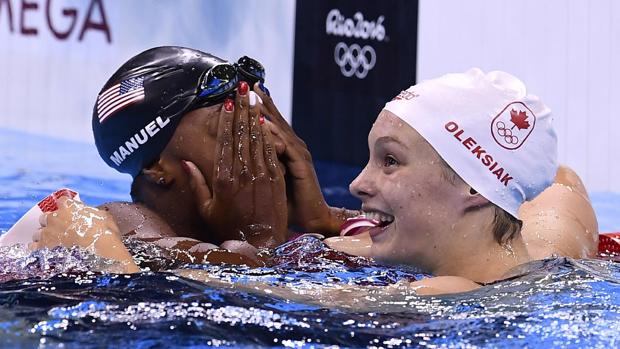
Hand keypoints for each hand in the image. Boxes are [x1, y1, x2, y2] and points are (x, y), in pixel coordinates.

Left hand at [31, 197, 138, 272]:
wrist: (101, 250)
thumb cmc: (106, 232)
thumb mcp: (103, 216)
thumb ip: (92, 212)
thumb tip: (93, 213)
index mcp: (68, 206)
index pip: (61, 201)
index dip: (65, 207)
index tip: (70, 212)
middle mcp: (54, 217)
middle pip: (45, 216)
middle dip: (51, 222)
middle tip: (60, 229)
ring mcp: (47, 232)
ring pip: (38, 232)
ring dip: (44, 236)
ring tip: (53, 243)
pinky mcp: (42, 247)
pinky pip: (33, 247)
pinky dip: (37, 249)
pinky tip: (43, 252)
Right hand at [185, 83, 287, 247]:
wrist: (260, 243)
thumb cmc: (229, 227)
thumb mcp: (206, 209)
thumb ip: (196, 184)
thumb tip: (186, 162)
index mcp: (222, 179)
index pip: (224, 142)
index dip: (225, 120)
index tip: (226, 102)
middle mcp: (241, 174)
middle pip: (241, 134)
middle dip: (241, 109)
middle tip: (241, 89)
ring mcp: (260, 176)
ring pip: (257, 139)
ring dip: (255, 115)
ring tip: (254, 97)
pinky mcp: (276, 180)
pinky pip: (271, 152)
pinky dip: (269, 135)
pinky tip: (267, 121)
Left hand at [253, 83, 355, 233]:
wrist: (311, 218)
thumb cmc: (288, 203)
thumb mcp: (268, 180)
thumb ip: (256, 166)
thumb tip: (236, 156)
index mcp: (283, 149)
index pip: (267, 123)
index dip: (254, 107)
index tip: (239, 92)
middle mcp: (292, 146)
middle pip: (273, 118)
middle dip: (259, 101)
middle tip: (245, 84)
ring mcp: (298, 153)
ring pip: (278, 127)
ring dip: (265, 110)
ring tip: (252, 95)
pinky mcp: (301, 163)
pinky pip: (285, 144)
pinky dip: (273, 133)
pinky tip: (261, 122)